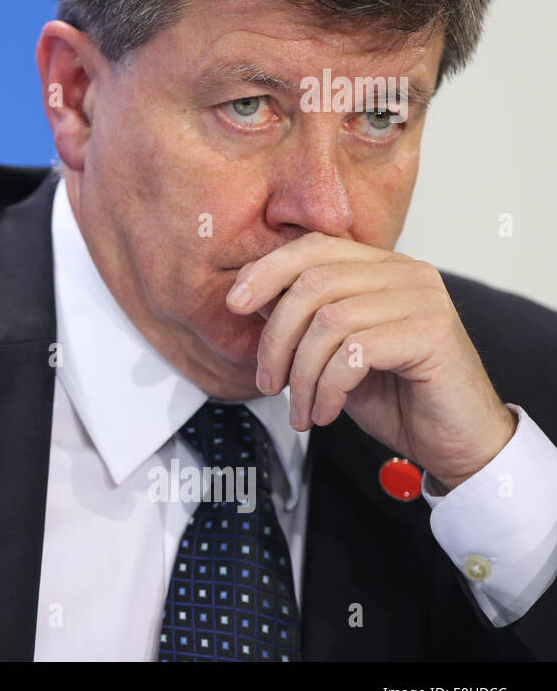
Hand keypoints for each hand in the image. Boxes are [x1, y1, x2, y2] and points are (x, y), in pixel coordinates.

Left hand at [225, 231, 516, 489]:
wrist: (455, 442)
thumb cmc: (396, 396)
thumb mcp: (333, 352)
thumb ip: (301, 319)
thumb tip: (248, 297)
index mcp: (381, 267)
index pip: (313, 247)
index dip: (266, 272)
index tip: (234, 306)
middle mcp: (406, 273)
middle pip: (312, 284)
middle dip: (276, 338)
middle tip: (268, 383)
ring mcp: (424, 299)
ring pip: (328, 321)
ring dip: (301, 374)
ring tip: (302, 409)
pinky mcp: (432, 334)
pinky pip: (355, 351)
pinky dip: (329, 387)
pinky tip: (327, 412)